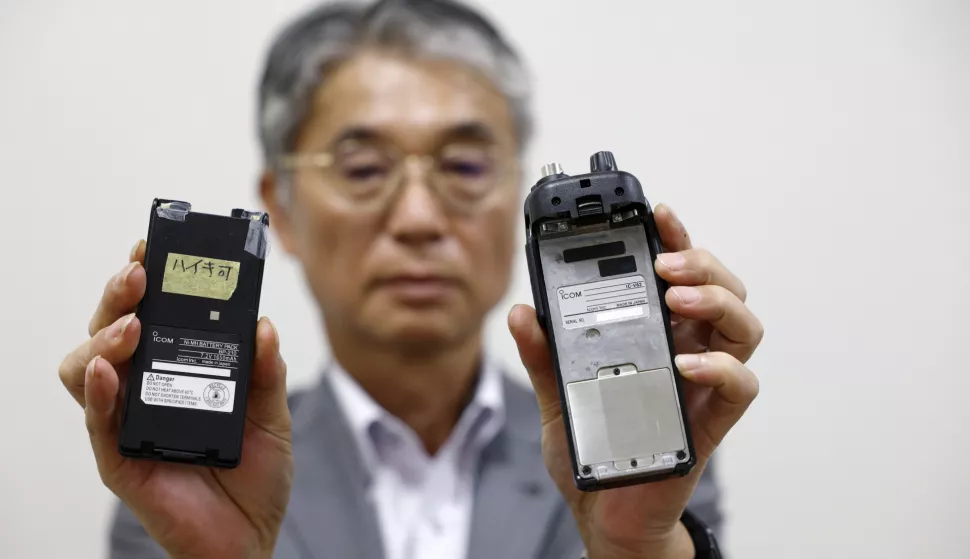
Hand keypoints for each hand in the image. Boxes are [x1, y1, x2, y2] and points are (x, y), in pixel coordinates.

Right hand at [58, 241, 293, 558]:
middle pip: (109, 332)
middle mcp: (145, 391)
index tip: (152, 249)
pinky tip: (109, 371)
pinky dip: (98, 392)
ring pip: (86, 368)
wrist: (250, 539)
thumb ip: (267, 371)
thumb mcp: (272, 414)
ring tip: (133, 326)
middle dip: (118, 296)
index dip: (144, 282)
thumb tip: (262, 324)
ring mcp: (127, 423)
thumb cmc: (255, 476)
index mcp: (177, 372)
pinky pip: (97, 423)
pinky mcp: (120, 460)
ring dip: (103, 339)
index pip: (148, 316)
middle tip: (139, 274)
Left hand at [509, 204, 762, 558]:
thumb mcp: (556, 396)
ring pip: (743, 327)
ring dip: (717, 303)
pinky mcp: (709, 421)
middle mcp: (687, 351)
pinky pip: (740, 386)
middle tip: (666, 264)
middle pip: (721, 290)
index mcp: (655, 333)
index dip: (675, 239)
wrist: (603, 511)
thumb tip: (523, 313)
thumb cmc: (592, 447)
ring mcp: (702, 384)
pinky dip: (720, 369)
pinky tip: (685, 365)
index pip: (677, 276)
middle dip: (701, 264)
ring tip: (679, 300)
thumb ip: (544, 356)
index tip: (657, 213)